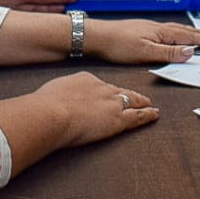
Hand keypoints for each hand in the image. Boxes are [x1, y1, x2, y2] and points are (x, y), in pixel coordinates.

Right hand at [32, 72, 160, 148]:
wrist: (52, 112)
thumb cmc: (45, 105)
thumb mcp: (51, 93)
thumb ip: (57, 96)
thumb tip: (52, 102)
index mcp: (85, 79)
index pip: (100, 85)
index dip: (106, 90)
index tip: (107, 94)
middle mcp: (102, 88)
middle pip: (119, 90)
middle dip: (128, 93)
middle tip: (138, 96)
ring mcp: (112, 103)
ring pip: (132, 100)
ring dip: (141, 102)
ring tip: (149, 104)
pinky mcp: (118, 119)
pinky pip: (137, 116)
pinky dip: (147, 115)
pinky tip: (154, 114)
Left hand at [86, 18, 199, 64]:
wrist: (97, 36)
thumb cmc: (118, 44)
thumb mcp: (146, 52)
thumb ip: (168, 53)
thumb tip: (189, 52)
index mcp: (160, 32)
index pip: (186, 36)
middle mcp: (156, 27)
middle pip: (182, 30)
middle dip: (197, 34)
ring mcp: (147, 27)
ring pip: (173, 29)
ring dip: (186, 32)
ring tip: (194, 34)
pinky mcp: (140, 30)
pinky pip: (164, 30)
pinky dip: (174, 33)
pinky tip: (169, 35)